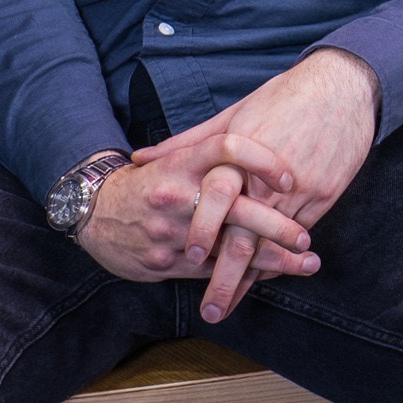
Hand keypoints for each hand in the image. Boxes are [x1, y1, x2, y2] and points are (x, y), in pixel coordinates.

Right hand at [75, 150, 306, 302]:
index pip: (229, 148)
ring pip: (229, 248)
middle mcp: (179, 195)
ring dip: (273, 260)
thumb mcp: (174, 156)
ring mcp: (173, 232)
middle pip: (236, 208)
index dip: (262, 159)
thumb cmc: (147, 182)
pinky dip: (244, 276)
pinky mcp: (167, 262)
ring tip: (307, 263)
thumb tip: (255, 125)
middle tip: (306, 236)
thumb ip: (208, 147)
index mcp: (184, 162)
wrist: (94, 214)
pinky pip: (212, 271)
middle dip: (277, 227)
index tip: (290, 176)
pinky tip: (273, 276)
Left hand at [139, 50, 382, 319]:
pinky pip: (299, 235)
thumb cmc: (284, 96)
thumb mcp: (234, 113)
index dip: (203, 231)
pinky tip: (266, 278)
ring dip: (252, 279)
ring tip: (232, 305)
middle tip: (209, 311)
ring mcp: (302, 189)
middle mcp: (270, 177)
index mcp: (242, 153)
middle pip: (245, 236)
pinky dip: (281, 258)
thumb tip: (140, 157)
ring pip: (273, 245)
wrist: (343, 86)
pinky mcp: (325, 195)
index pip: (218, 199)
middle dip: (225, 278)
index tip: (185, 260)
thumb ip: (188, 142)